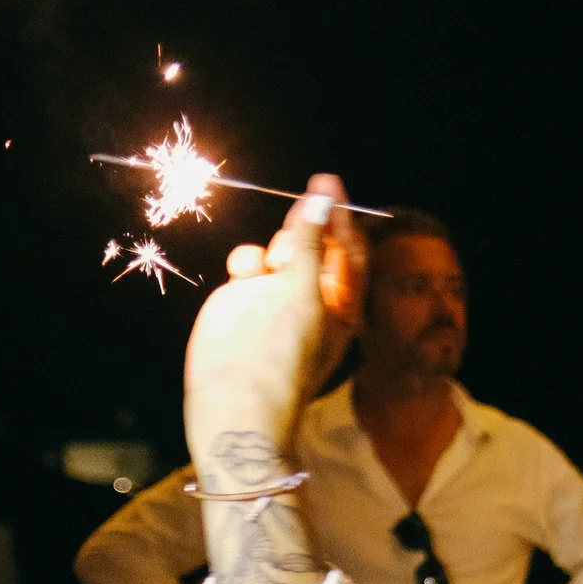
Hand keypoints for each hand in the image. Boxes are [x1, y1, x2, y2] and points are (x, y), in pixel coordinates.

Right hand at [183, 175, 362, 481]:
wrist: (234, 400)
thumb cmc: (281, 356)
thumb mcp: (303, 294)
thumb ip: (312, 244)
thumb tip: (324, 198)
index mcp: (342, 302)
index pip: (348, 249)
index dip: (339, 216)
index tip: (328, 183)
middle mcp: (311, 298)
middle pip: (314, 244)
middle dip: (304, 231)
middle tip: (299, 227)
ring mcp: (276, 297)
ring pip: (279, 250)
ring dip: (274, 248)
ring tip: (272, 268)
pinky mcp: (244, 300)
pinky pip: (250, 263)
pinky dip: (247, 260)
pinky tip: (244, 272)